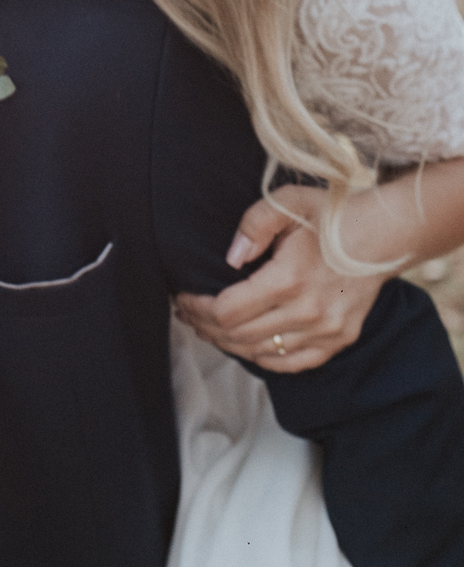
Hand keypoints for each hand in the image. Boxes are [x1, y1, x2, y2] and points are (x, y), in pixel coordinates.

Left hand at [174, 185, 383, 371]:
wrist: (383, 237)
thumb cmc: (331, 216)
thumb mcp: (286, 203)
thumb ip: (252, 226)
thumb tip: (230, 258)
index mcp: (288, 280)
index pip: (226, 311)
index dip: (197, 308)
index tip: (183, 299)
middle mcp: (307, 313)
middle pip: (238, 336)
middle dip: (206, 327)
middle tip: (190, 315)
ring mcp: (326, 331)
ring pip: (261, 353)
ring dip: (228, 343)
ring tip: (210, 328)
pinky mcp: (338, 341)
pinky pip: (291, 364)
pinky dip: (263, 358)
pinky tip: (245, 344)